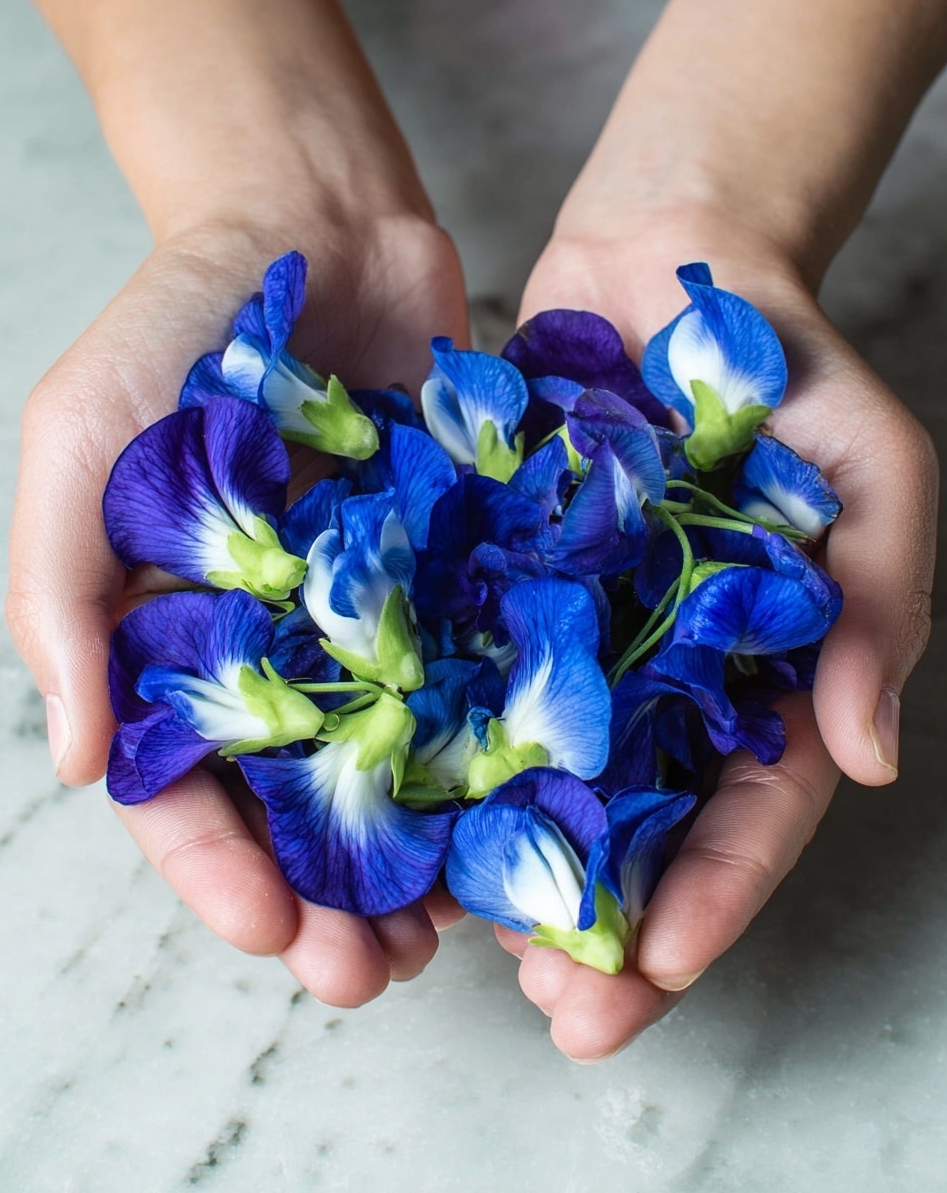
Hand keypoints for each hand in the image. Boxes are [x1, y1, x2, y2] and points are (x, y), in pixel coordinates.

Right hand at [6, 215, 469, 1003]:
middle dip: (326, 899)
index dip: (215, 871)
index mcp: (174, 641)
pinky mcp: (455, 581)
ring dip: (416, 859)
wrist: (314, 226)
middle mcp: (277, 652)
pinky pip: (475, 683)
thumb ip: (62, 590)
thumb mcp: (82, 440)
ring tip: (447, 936)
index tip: (268, 932)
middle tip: (369, 972)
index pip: (181, 787)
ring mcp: (373, 624)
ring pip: (394, 772)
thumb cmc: (177, 326)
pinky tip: (522, 816)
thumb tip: (73, 756)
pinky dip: (493, 755)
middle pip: (295, 809)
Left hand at [497, 212, 936, 1058]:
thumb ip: (877, 608)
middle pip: (639, 830)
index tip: (658, 968)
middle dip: (604, 928)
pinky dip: (442, 753)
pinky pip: (466, 684)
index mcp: (761, 678)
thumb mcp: (875, 476)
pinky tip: (405, 815)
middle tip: (559, 1014)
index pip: (750, 811)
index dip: (715, 897)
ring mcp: (573, 645)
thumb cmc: (790, 373)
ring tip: (469, 950)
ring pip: (544, 782)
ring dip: (513, 870)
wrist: (668, 267)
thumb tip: (865, 756)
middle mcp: (661, 683)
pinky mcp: (494, 591)